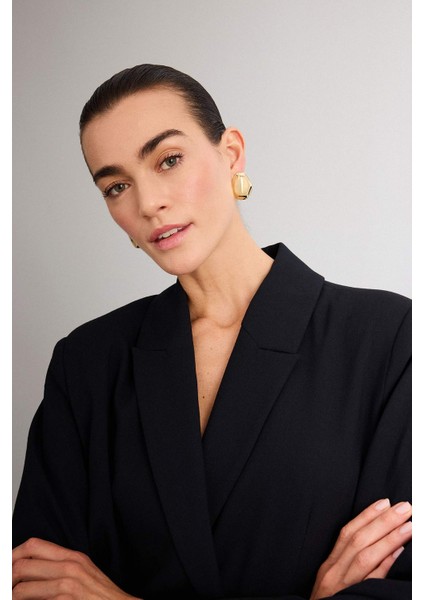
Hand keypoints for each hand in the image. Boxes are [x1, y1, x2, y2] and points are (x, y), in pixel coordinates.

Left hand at [12, 537, 140, 599]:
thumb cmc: (102, 598)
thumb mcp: (84, 573)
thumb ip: (61, 567)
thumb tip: (32, 571)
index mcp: (73, 557)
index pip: (34, 545)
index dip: (13, 555)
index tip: (7, 566)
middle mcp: (69, 568)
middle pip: (23, 565)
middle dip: (8, 578)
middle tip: (7, 588)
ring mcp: (66, 587)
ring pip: (22, 589)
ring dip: (13, 597)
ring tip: (12, 599)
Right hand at [310, 499, 411, 599]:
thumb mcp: (332, 584)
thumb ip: (348, 565)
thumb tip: (380, 547)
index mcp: (329, 567)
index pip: (347, 534)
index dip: (366, 516)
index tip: (385, 502)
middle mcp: (333, 574)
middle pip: (358, 541)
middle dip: (382, 522)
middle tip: (405, 507)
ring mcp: (343, 588)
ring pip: (365, 556)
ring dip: (388, 538)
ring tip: (408, 524)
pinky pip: (370, 580)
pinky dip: (384, 564)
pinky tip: (399, 552)